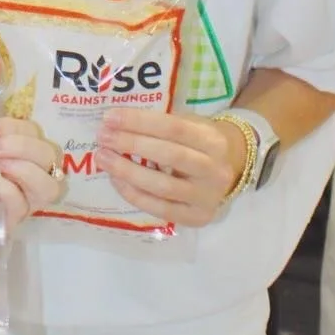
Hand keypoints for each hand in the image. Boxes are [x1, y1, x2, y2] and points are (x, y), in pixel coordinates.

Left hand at [0, 116, 62, 235]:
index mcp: (27, 150)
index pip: (34, 132)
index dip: (15, 126)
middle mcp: (38, 174)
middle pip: (49, 155)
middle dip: (21, 146)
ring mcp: (30, 199)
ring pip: (48, 185)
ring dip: (23, 169)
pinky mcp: (16, 217)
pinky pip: (21, 204)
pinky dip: (7, 189)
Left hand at [95, 110, 246, 229]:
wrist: (232, 170)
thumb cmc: (200, 142)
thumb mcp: (191, 125)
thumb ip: (162, 125)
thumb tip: (116, 123)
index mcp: (213, 140)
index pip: (174, 128)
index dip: (140, 122)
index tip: (110, 117)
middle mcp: (215, 170)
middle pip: (169, 155)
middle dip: (131, 144)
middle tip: (102, 137)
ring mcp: (207, 197)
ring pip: (162, 186)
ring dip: (127, 171)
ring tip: (103, 158)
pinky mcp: (198, 218)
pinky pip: (160, 208)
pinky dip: (134, 194)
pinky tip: (116, 180)